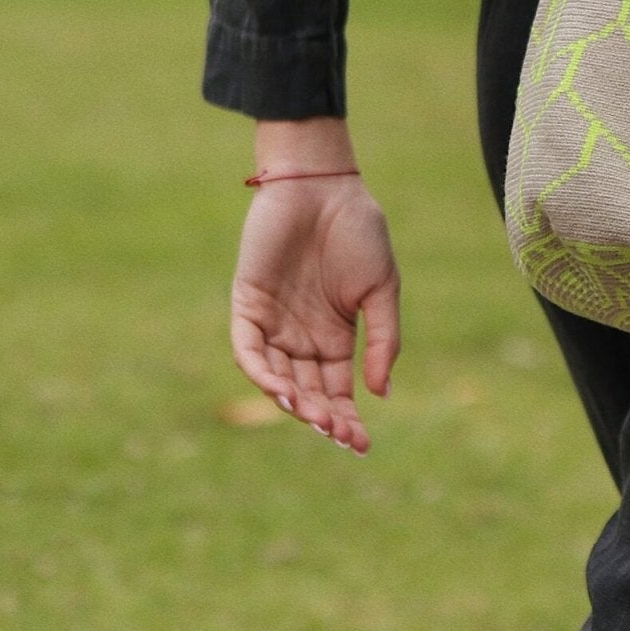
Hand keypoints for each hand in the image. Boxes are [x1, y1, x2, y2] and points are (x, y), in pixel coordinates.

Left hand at [230, 119, 400, 455]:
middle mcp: (301, 337)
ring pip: (277, 378)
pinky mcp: (248, 305)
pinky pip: (249, 350)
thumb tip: (380, 393)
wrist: (324, 186)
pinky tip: (284, 390)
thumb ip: (381, 340)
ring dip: (294, 401)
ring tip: (315, 416)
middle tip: (340, 435)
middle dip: (323, 417)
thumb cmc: (358, 231)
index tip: (361, 444)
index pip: (336, 390)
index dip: (347, 418)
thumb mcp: (381, 289)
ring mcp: (273, 323)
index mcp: (335, 336)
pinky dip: (262, 373)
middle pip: (307, 391)